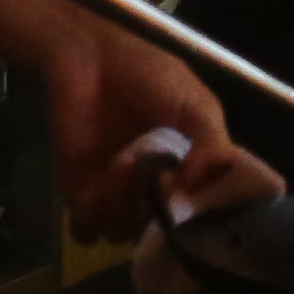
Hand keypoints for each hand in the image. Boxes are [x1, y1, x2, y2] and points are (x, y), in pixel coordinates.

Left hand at [44, 30, 280, 242]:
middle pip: (164, 235)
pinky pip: (89, 231)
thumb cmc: (152, 76)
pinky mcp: (82, 195)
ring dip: (124, 205)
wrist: (93, 59)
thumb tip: (199, 192)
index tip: (197, 203)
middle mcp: (160, 193)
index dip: (203, 219)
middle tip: (155, 176)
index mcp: (195, 175)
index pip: (206, 217)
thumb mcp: (198, 107)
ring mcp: (120, 197)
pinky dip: (92, 217)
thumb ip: (212, 148)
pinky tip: (95, 185)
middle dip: (159, 211)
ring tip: (121, 163)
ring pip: (126, 235)